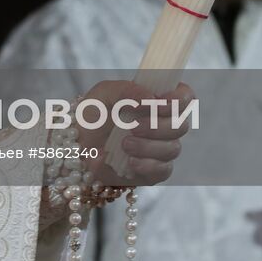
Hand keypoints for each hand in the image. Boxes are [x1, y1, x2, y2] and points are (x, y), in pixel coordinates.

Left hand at [76, 80, 195, 186]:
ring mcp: (161, 149)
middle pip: (182, 125)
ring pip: (173, 149)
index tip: (160, 102)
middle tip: (132, 126)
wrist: (76, 144)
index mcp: (157, 102)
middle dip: (158, 126)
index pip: (186, 98)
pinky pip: (163, 170)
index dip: (180, 99)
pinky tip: (130, 161)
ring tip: (124, 144)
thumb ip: (127, 89)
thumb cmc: (93, 114)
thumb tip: (151, 97)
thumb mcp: (105, 93)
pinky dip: (147, 165)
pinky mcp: (154, 171)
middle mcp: (164, 125)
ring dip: (148, 146)